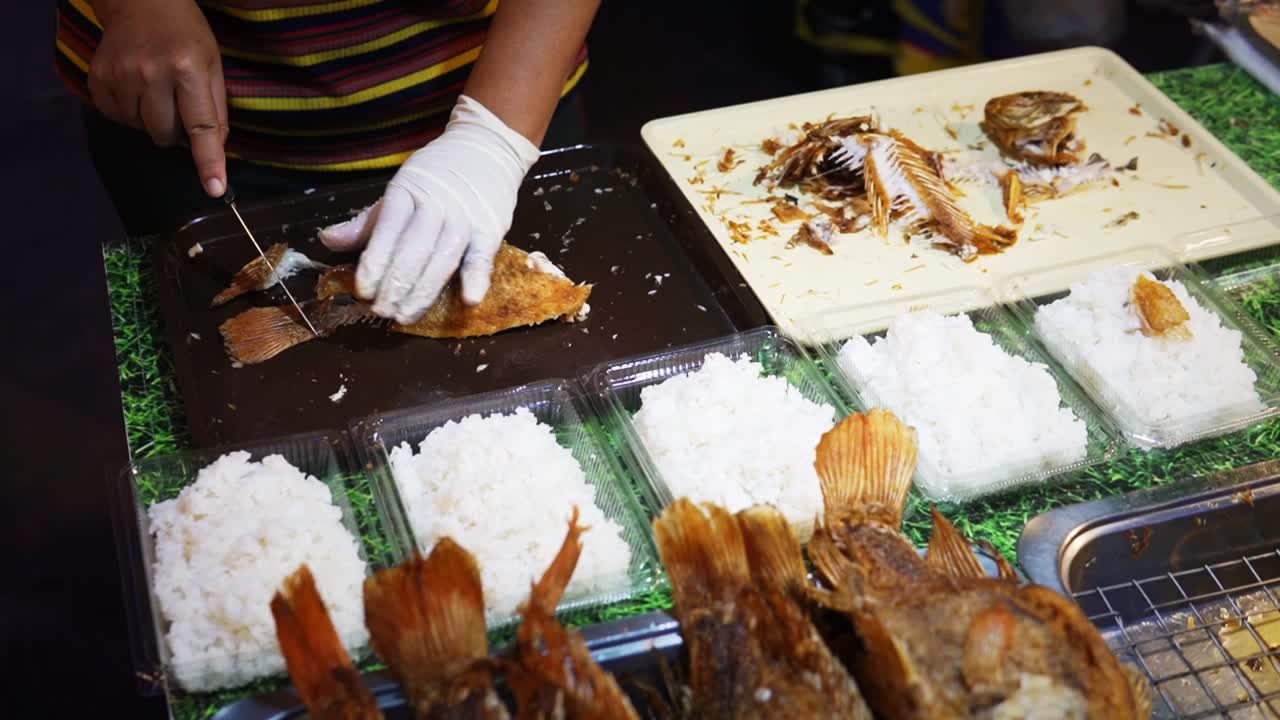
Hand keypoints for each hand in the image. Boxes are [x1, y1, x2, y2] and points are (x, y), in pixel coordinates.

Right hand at [88, 0, 228, 196]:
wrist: (139, 0)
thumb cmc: (185, 33)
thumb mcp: (213, 63)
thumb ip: (216, 108)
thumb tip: (217, 148)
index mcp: (188, 70)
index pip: (201, 126)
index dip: (208, 161)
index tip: (215, 189)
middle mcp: (152, 74)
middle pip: (165, 134)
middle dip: (174, 130)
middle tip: (176, 102)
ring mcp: (121, 76)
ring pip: (140, 129)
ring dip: (150, 120)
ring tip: (155, 90)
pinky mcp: (98, 79)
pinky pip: (116, 117)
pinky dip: (129, 112)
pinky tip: (135, 89)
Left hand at [319, 95, 540, 323]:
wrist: (485, 146)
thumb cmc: (437, 175)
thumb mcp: (399, 189)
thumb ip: (367, 222)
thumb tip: (328, 241)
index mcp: (407, 191)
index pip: (388, 230)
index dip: (375, 262)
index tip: (362, 291)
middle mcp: (436, 204)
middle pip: (413, 250)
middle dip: (395, 284)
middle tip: (381, 311)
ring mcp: (465, 217)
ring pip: (442, 259)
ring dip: (423, 291)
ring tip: (405, 315)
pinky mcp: (491, 228)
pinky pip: (483, 256)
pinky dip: (477, 277)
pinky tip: (469, 299)